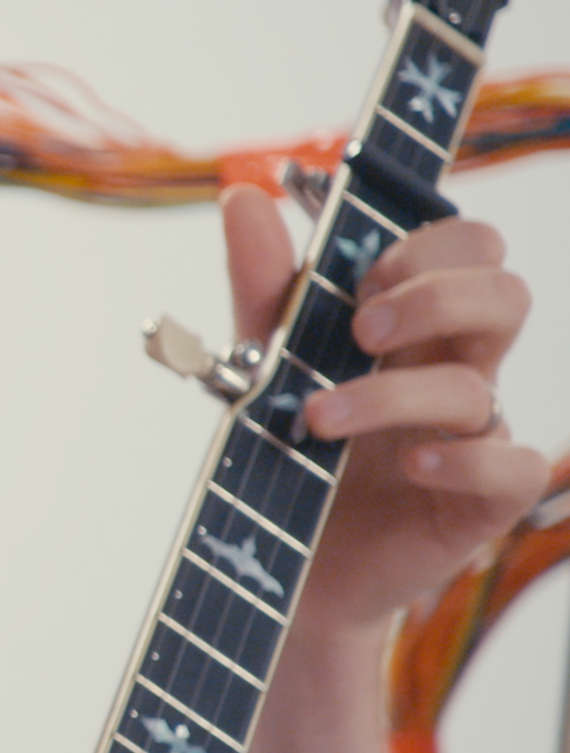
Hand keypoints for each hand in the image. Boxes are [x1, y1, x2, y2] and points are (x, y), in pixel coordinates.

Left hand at [222, 183, 547, 632]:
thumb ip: (264, 283)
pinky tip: (408, 464)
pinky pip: (510, 467)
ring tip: (316, 418)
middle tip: (360, 328)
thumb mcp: (265, 358)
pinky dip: (460, 460)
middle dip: (436, 296)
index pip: (467, 247)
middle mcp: (454, 368)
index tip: (362, 273)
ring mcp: (474, 434)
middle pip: (504, 295)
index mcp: (415, 323)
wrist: (278, 559)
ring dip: (392, 394)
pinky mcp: (481, 500)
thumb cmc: (286, 447)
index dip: (430, 243)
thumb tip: (243, 193)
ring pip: (479, 384)